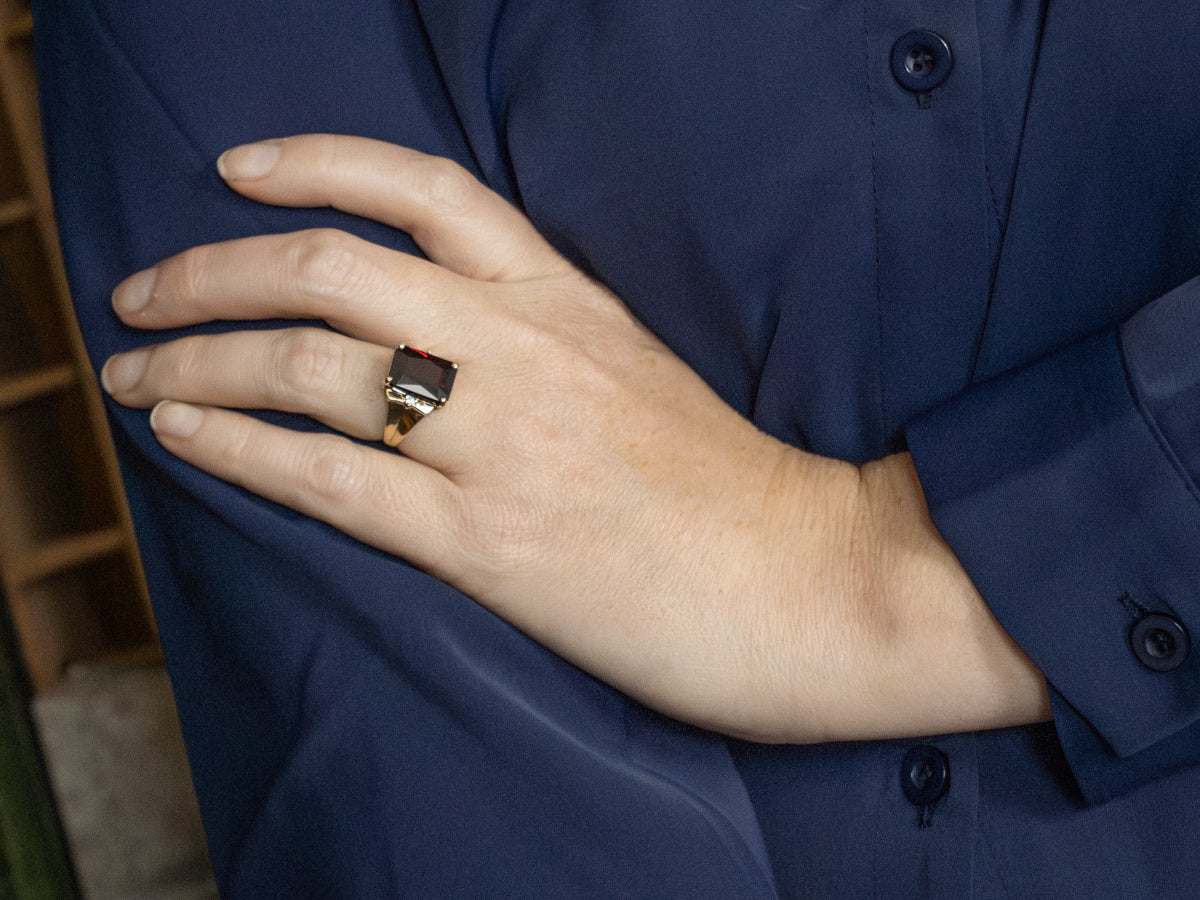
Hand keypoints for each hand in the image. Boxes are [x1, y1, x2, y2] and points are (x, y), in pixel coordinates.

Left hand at [102, 135, 1048, 741]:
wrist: (808, 580)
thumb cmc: (725, 486)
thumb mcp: (634, 372)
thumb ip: (542, 339)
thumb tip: (440, 340)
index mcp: (567, 300)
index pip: (425, 188)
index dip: (315, 163)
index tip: (238, 170)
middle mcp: (527, 349)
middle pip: (334, 265)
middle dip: (212, 267)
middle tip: (146, 289)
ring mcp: (505, 442)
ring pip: (314, 364)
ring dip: (198, 358)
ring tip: (134, 372)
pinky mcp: (491, 543)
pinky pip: (333, 478)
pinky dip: (238, 448)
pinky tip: (182, 436)